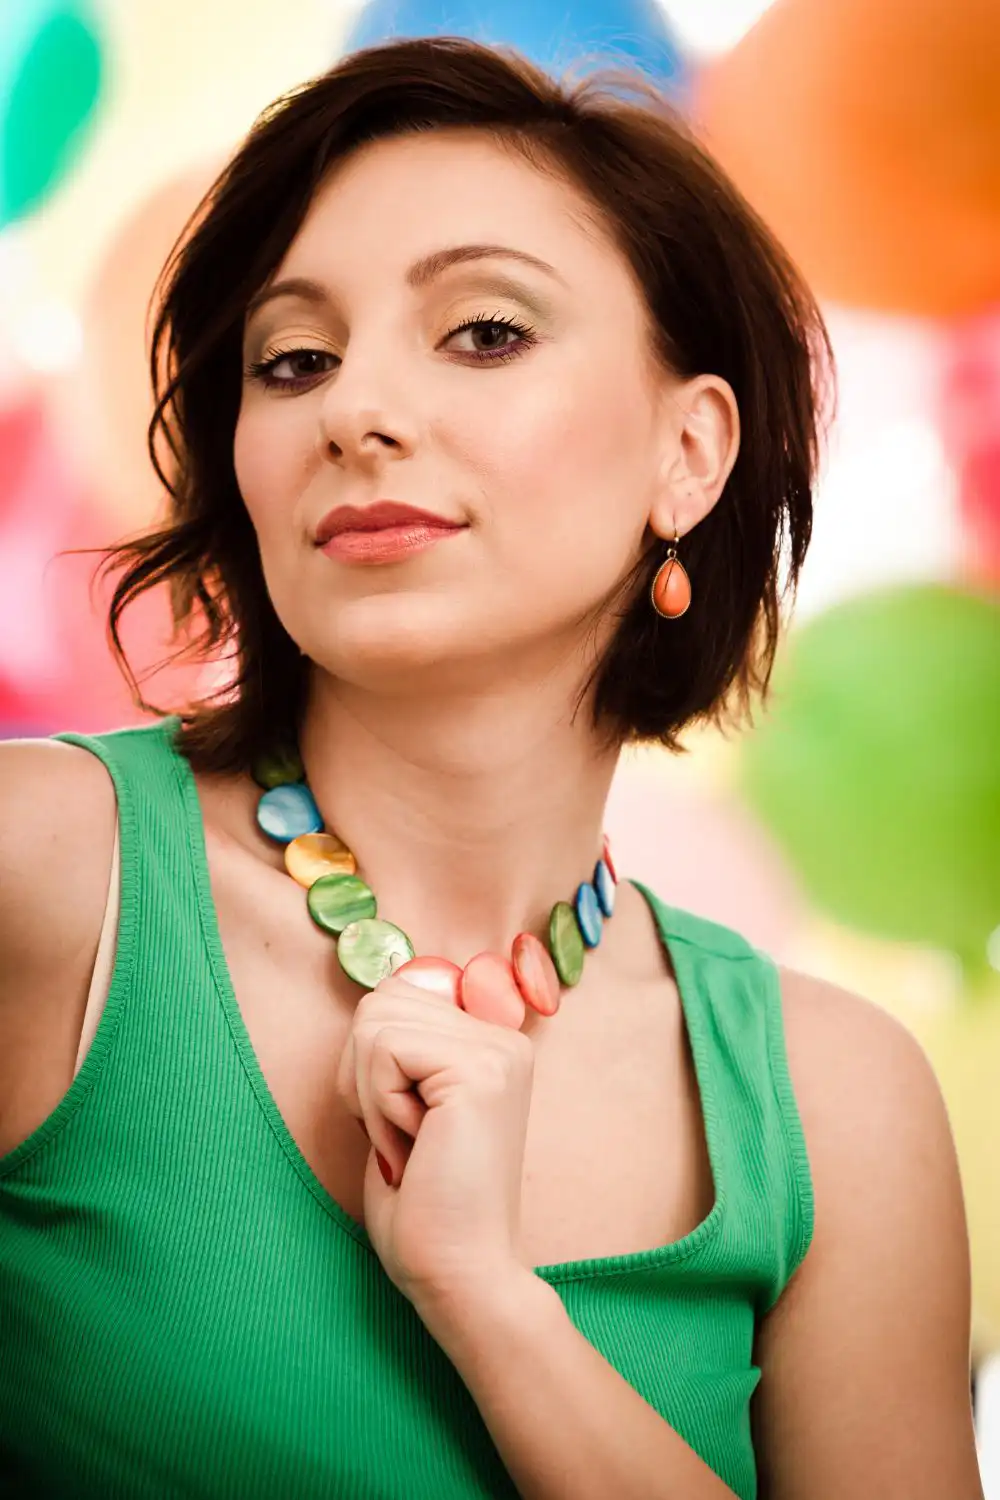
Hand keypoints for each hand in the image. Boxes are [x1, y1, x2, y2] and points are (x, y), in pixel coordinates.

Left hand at [335, 969, 535, 1315]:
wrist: (459, 1275)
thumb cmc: (423, 1210)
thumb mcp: (405, 1108)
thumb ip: (399, 1051)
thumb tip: (375, 999)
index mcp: (490, 1044)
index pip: (395, 996)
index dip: (370, 1063)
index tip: (402, 1124)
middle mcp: (503, 1038)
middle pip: (381, 1000)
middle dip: (363, 1073)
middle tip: (402, 1137)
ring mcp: (497, 1050)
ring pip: (376, 1021)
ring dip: (369, 1092)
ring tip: (410, 1143)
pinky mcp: (480, 1070)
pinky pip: (384, 1050)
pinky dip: (378, 1105)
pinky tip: (414, 1147)